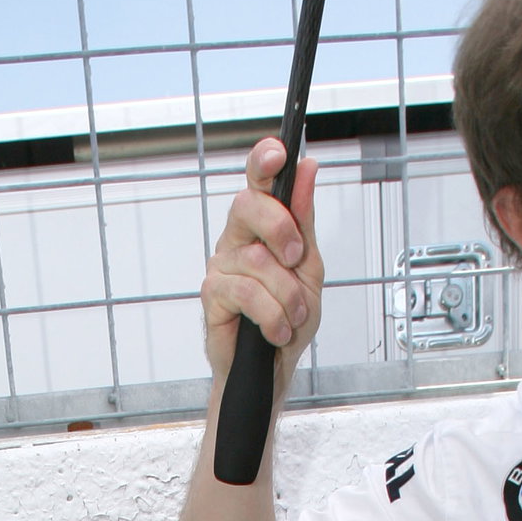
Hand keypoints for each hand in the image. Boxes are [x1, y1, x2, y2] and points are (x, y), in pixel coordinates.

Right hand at [201, 137, 322, 380]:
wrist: (274, 367)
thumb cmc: (289, 317)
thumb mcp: (309, 266)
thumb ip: (304, 219)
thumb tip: (307, 170)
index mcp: (261, 224)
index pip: (257, 180)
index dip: (264, 160)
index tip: (280, 153)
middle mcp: (237, 238)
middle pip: (249, 205)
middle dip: (281, 228)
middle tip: (296, 258)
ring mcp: (221, 265)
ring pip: (257, 260)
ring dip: (287, 294)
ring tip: (292, 315)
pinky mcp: (212, 296)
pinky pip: (247, 293)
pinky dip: (271, 315)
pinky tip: (276, 330)